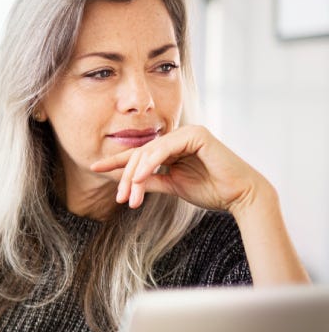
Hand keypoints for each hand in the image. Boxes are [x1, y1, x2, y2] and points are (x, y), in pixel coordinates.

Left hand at [90, 125, 267, 213]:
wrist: (238, 196)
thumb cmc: (210, 190)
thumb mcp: (172, 185)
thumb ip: (150, 180)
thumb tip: (127, 182)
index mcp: (173, 147)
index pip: (139, 154)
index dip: (116, 161)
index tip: (94, 168)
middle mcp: (179, 136)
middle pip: (140, 154)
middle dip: (125, 176)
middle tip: (119, 198)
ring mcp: (188, 133)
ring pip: (149, 152)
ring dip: (134, 175)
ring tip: (127, 195)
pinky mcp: (196, 134)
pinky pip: (164, 148)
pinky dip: (149, 163)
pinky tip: (138, 178)